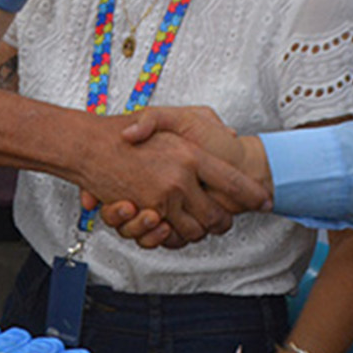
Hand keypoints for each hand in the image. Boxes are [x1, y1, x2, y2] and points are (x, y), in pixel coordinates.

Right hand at [99, 104, 269, 246]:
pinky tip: (176, 225)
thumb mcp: (170, 116)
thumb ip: (205, 122)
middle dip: (225, 221)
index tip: (265, 201)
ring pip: (196, 231)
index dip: (254, 196)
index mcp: (192, 155)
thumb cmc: (126, 129)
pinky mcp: (144, 214)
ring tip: (202, 223)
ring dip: (200, 231)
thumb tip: (230, 135)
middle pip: (219, 216)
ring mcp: (163, 200)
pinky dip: (175, 235)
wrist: (87, 146)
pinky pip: (170, 236)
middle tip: (227, 218)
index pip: (236, 183)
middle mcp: (181, 180)